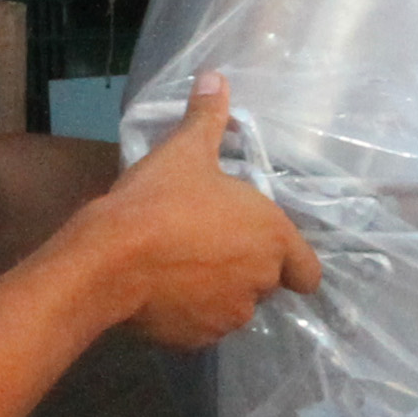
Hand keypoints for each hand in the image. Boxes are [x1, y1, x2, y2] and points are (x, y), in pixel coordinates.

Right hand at [91, 75, 322, 348]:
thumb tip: (215, 74)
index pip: (308, 271)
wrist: (109, 260)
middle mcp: (260, 284)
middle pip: (265, 283)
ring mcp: (229, 317)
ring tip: (178, 266)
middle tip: (206, 242)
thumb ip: (207, 116)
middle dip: (243, 267)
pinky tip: (160, 290)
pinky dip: (187, 313)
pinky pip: (200, 327)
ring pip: (233, 306)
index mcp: (272, 238)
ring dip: (216, 291)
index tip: (264, 248)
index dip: (292, 262)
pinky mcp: (196, 341)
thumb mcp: (185, 151)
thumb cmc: (160, 200)